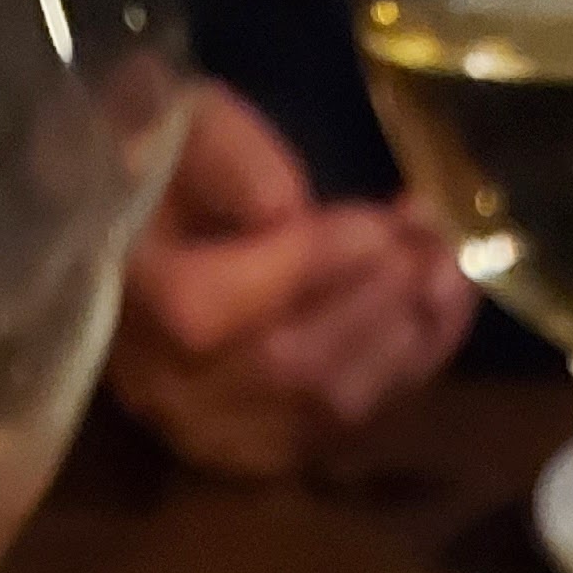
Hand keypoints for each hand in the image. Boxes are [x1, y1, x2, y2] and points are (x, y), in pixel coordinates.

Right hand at [107, 80, 474, 477]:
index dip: (306, 268)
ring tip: (452, 273)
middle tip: (438, 239)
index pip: (207, 309)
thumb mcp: (177, 120)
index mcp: (120, 294)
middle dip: (377, 298)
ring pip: (322, 406)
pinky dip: (401, 374)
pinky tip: (437, 320)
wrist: (134, 236)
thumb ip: (226, 154)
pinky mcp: (255, 452)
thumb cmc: (158, 163)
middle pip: (283, 365)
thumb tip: (288, 209)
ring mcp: (208, 432)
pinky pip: (342, 428)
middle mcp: (160, 384)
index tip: (381, 222)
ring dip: (404, 338)